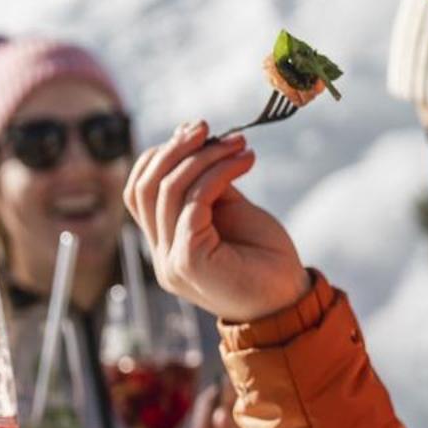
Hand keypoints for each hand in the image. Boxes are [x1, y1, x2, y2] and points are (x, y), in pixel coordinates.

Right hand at [125, 121, 310, 323]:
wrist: (289, 301)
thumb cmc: (263, 258)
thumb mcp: (230, 211)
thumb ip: (207, 185)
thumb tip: (193, 141)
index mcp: (165, 244)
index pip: (138, 191)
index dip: (160, 155)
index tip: (196, 133)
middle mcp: (161, 255)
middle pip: (143, 187)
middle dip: (174, 149)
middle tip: (206, 127)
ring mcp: (171, 260)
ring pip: (167, 190)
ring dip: (204, 157)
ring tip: (238, 144)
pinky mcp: (189, 261)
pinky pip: (194, 202)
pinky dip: (218, 173)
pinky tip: (244, 161)